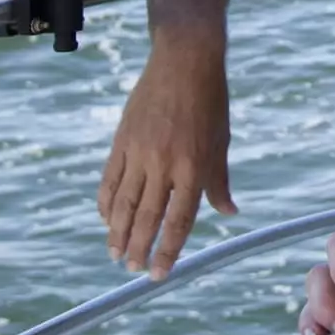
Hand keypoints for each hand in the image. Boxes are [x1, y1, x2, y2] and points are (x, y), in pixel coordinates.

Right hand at [97, 50, 234, 279]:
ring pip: (122, 203)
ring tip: (114, 253)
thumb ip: (219, 181)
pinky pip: (110, 180)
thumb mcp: (221, 141)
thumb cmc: (210, 102)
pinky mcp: (121, 140)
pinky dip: (105, 203)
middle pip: (146, 218)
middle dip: (137, 248)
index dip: (167, 251)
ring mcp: (139, 152)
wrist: (184, 61)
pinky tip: (105, 219)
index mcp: (194, 167)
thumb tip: (229, 212)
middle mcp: (165, 164)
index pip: (178, 220)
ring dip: (116, 232)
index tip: (158, 274)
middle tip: (131, 269)